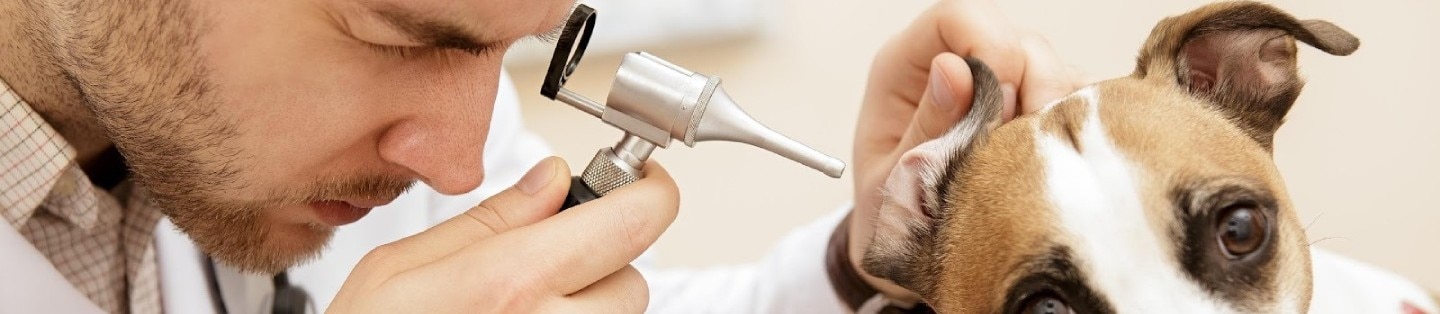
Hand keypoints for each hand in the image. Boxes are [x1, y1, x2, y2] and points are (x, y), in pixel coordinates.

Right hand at [328, 157, 679, 312]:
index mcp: (512, 284)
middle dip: (602, 259)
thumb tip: (551, 181)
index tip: (639, 182)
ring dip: (585, 306)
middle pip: (634, 278)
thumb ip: (488, 220)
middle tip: (548, 259)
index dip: (647, 191)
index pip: (637, 220)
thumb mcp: (400, 270)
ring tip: (519, 309)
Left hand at [848, 0, 1086, 300]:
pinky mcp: (1039, 117)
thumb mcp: (893, 185)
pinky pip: (1078, 105)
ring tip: (1033, 171)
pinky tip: (1053, 171)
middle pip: (1019, 42)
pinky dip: (1074, 135)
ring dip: (1056, 119)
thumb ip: (925, 128)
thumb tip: (953, 70)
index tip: (1002, 104)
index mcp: (906, 67)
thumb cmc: (892, 218)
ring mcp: (1005, 88)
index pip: (957, 17)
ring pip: (1056, 70)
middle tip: (1021, 153)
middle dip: (1034, 91)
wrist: (911, 260)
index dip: (988, 47)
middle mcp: (959, 65)